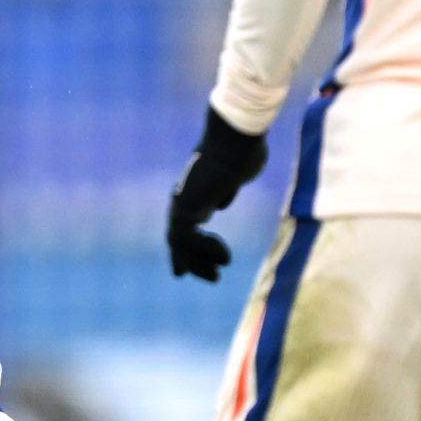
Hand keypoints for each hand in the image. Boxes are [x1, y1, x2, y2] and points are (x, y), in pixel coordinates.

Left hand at [166, 105, 269, 280]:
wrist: (236, 142)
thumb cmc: (242, 152)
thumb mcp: (236, 176)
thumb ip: (227, 190)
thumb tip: (221, 204)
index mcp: (196, 193)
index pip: (186, 224)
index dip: (188, 245)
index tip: (186, 263)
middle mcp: (185, 199)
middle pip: (178, 237)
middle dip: (187, 259)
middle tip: (201, 277)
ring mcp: (183, 203)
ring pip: (180, 243)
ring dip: (197, 262)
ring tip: (217, 276)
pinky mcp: (187, 207)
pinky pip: (187, 240)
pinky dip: (204, 251)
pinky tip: (224, 258)